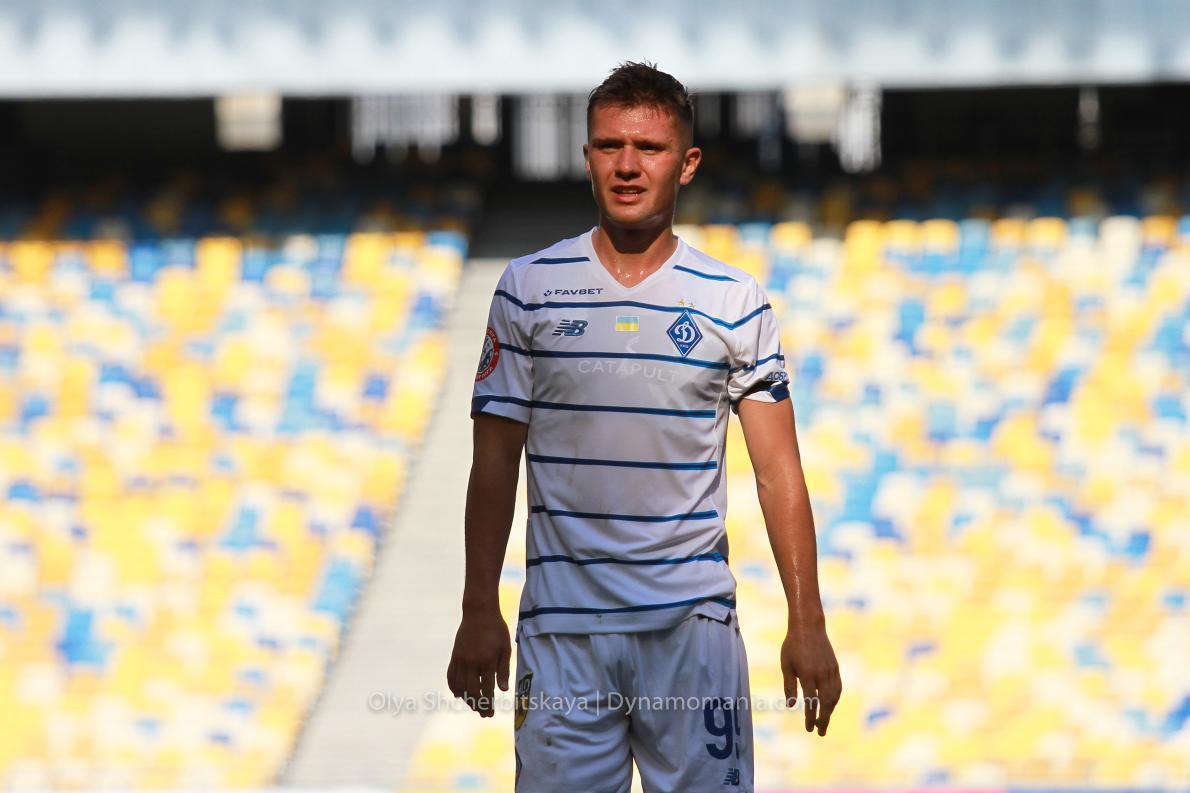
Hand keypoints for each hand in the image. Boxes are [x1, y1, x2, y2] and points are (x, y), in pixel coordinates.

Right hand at [447, 606, 510, 717]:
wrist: (479, 613)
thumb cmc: (497, 630)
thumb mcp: (505, 648)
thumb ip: (503, 670)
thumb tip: (503, 690)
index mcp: (487, 661)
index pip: (487, 689)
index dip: (488, 703)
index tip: (490, 713)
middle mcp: (472, 662)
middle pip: (472, 691)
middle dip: (478, 705)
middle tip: (483, 714)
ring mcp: (461, 659)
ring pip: (460, 686)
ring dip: (466, 699)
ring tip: (473, 706)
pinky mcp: (454, 656)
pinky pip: (450, 676)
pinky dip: (453, 687)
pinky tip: (458, 694)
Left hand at [781, 619, 840, 735]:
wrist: (809, 626)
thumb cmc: (793, 645)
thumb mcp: (786, 665)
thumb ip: (789, 686)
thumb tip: (791, 705)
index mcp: (807, 676)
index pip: (811, 703)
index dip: (810, 717)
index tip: (808, 728)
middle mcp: (821, 675)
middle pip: (825, 703)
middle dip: (823, 720)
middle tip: (820, 732)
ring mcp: (830, 671)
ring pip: (834, 696)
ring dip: (830, 710)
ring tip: (824, 720)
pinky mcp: (835, 667)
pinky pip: (838, 687)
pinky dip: (835, 698)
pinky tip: (831, 704)